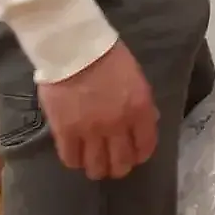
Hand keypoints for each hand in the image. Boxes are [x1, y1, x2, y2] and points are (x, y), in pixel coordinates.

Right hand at [35, 40, 158, 180]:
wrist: (73, 46)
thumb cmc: (108, 56)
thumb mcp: (136, 78)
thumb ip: (142, 104)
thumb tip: (148, 122)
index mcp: (139, 110)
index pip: (145, 147)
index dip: (140, 155)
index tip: (134, 155)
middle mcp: (117, 125)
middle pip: (121, 163)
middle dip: (119, 166)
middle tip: (113, 163)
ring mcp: (90, 131)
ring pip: (96, 167)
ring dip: (97, 168)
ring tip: (94, 163)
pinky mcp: (65, 131)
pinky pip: (71, 159)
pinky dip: (75, 161)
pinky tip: (76, 155)